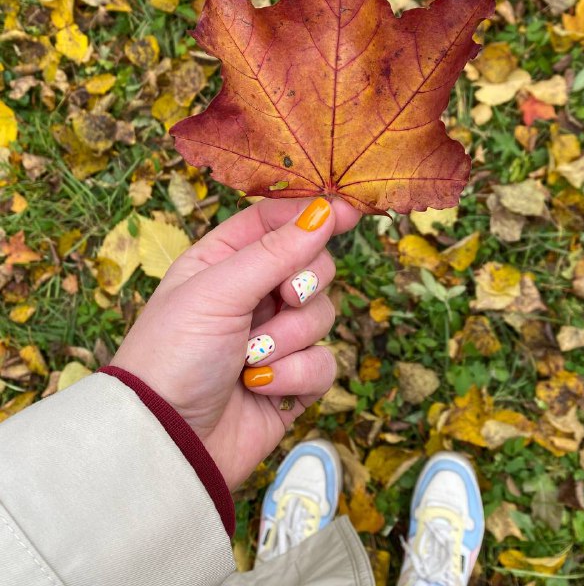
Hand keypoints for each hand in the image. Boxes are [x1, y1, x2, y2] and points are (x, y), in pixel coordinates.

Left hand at [110, 196, 361, 489]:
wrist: (167, 442)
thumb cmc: (174, 354)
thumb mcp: (217, 291)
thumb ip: (275, 251)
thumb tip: (325, 210)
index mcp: (224, 260)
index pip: (276, 222)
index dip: (312, 214)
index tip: (348, 209)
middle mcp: (252, 294)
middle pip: (312, 265)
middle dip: (302, 285)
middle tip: (283, 298)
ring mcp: (274, 337)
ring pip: (322, 315)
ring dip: (289, 338)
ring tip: (250, 360)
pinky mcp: (292, 380)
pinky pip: (324, 363)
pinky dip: (295, 376)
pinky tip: (261, 389)